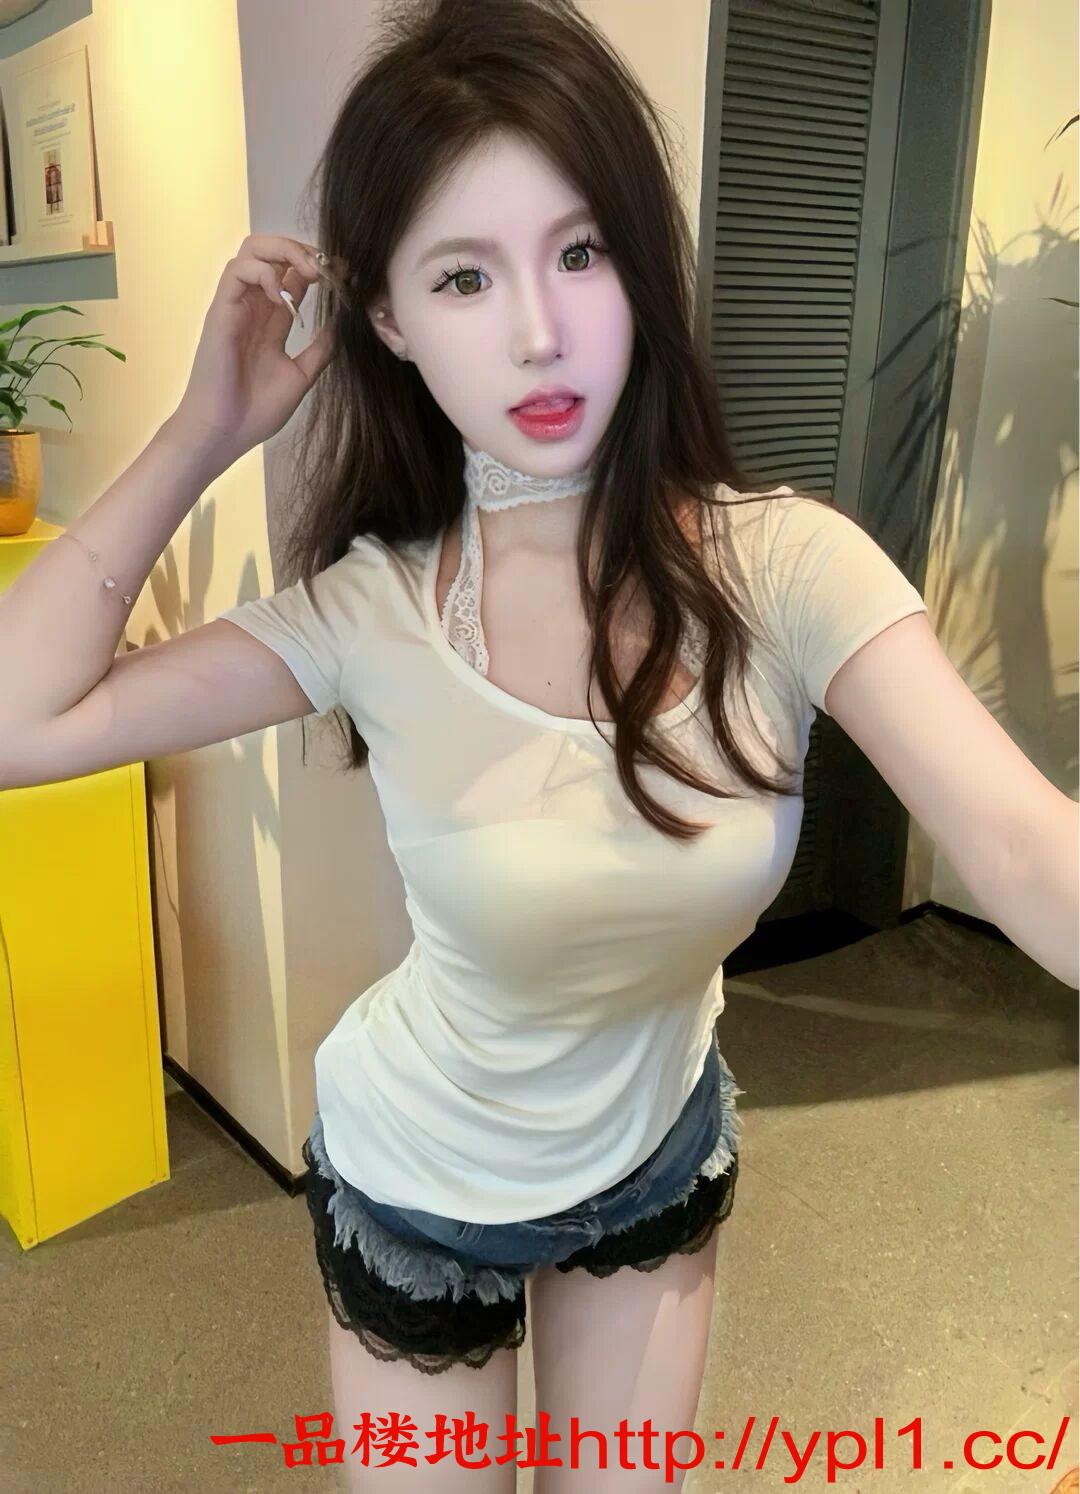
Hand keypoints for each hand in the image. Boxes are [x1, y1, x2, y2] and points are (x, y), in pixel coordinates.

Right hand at [169, 234, 339, 468]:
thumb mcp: (300, 376)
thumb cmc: (256, 411)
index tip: (344, 273)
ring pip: (251, 251)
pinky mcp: (221, 310)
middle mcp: (254, 307)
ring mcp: (236, 306)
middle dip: (300, 249)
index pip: (294, 276)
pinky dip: (263, 272)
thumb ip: (320, 350)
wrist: (225, 432)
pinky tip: (281, 294)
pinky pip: (236, 271)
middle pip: (271, 253)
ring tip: (309, 273)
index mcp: (272, 321)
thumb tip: (341, 325)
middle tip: (325, 268)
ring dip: (283, 251)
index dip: (318, 268)